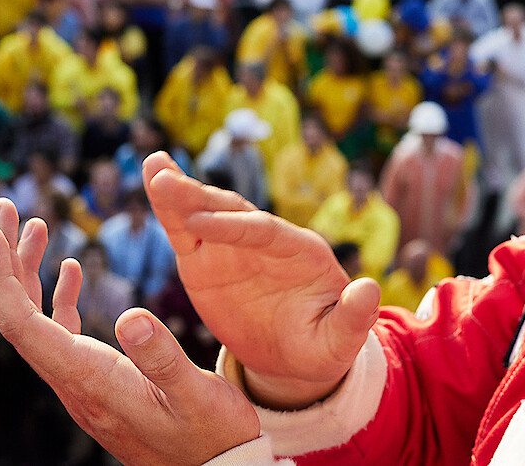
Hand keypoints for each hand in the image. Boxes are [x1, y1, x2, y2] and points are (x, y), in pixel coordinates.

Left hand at [0, 198, 259, 465]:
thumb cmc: (212, 437)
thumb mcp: (195, 395)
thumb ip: (161, 359)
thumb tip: (131, 316)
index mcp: (89, 379)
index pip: (21, 323)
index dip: (0, 275)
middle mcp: (74, 381)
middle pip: (17, 315)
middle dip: (5, 259)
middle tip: (2, 208)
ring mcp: (82, 381)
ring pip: (36, 320)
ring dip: (28, 271)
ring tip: (32, 225)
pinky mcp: (98, 380)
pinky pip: (62, 332)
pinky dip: (58, 294)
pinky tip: (68, 268)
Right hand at [142, 153, 380, 409]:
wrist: (294, 357)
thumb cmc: (322, 345)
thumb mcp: (341, 341)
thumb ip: (354, 317)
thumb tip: (371, 288)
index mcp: (301, 252)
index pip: (265, 232)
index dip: (232, 227)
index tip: (199, 224)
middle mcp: (267, 240)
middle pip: (233, 212)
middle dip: (200, 198)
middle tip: (166, 180)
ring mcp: (234, 246)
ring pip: (206, 213)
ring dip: (180, 191)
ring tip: (154, 167)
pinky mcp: (208, 258)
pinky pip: (186, 231)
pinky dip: (169, 208)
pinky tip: (154, 180)